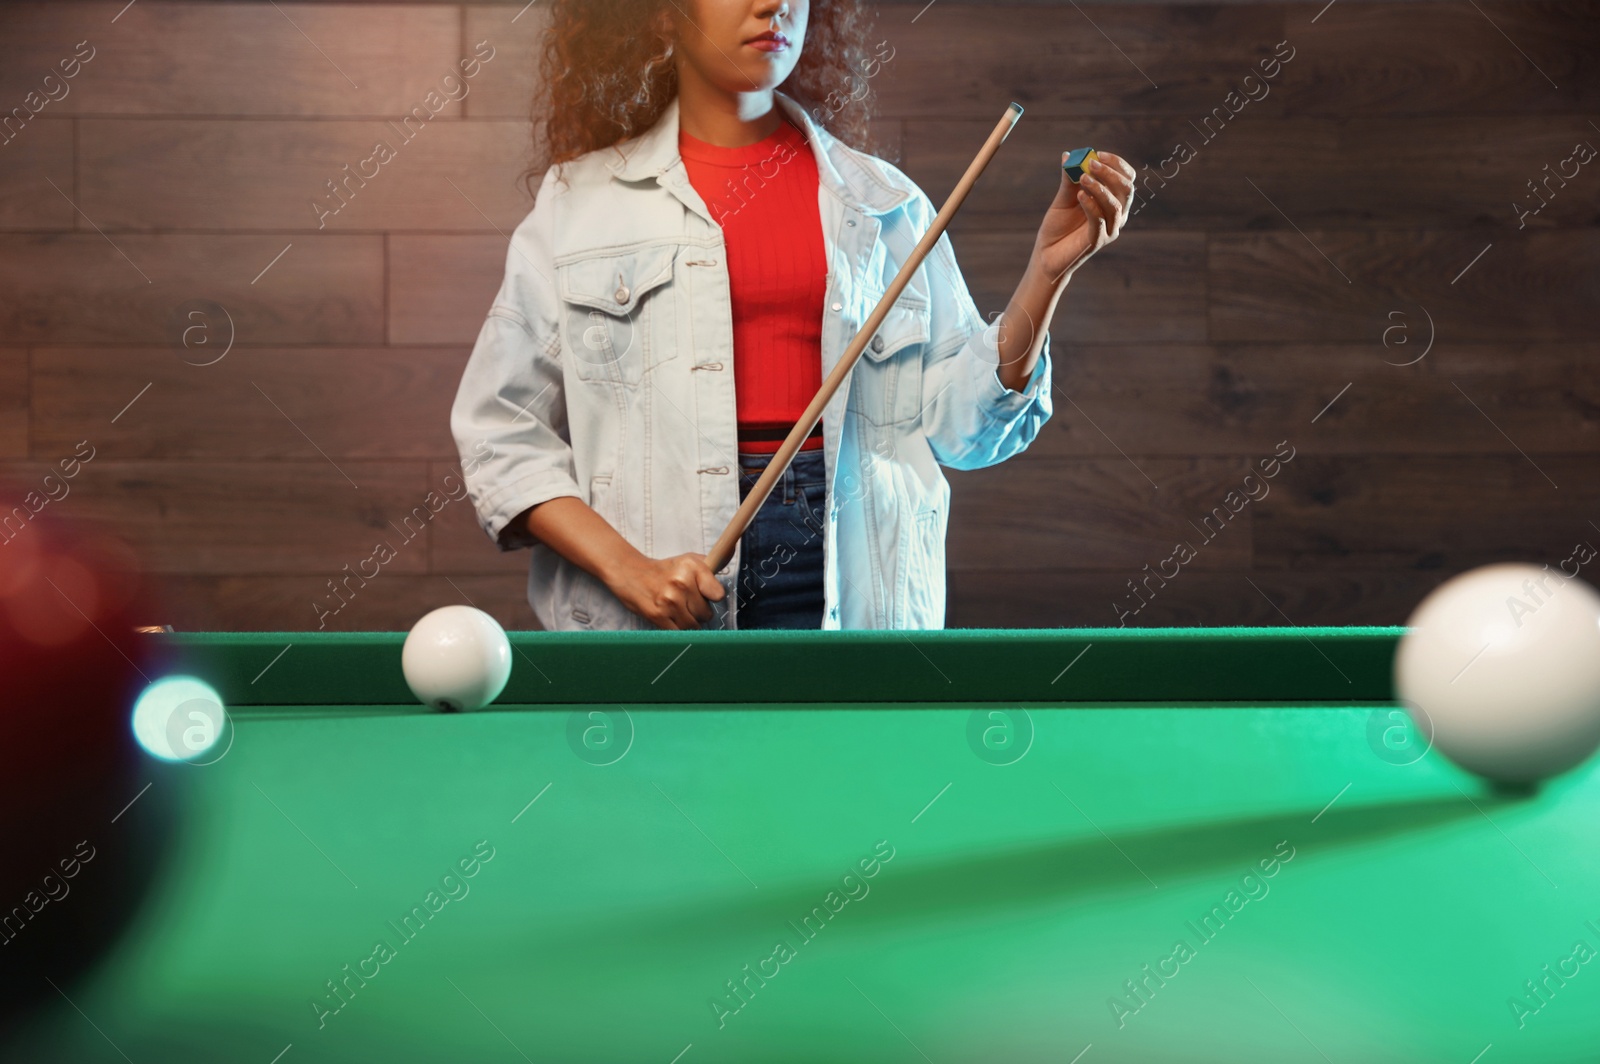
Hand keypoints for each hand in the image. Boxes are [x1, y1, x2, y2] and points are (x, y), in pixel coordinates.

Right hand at [606, 552, 725, 629]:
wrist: (630, 574)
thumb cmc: (665, 570)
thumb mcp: (689, 560)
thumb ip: (714, 561)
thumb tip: (733, 550)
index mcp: (692, 566)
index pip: (718, 594)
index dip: (713, 597)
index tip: (707, 595)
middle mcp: (681, 583)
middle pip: (706, 613)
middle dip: (699, 611)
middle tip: (687, 602)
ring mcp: (669, 601)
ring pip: (694, 626)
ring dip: (689, 622)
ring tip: (678, 610)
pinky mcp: (658, 616)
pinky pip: (679, 633)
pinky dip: (677, 629)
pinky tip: (671, 618)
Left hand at [1033, 150, 1135, 285]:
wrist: (1046, 254)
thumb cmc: (1058, 226)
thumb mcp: (1064, 198)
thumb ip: (1069, 179)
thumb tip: (1069, 156)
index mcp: (1113, 200)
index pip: (1126, 178)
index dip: (1117, 164)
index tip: (1098, 154)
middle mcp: (1116, 215)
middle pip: (1126, 189)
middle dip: (1110, 173)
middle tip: (1091, 164)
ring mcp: (1109, 230)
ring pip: (1115, 205)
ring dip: (1100, 188)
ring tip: (1082, 178)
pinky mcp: (1097, 242)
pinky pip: (1100, 221)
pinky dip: (1091, 205)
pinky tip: (1080, 195)